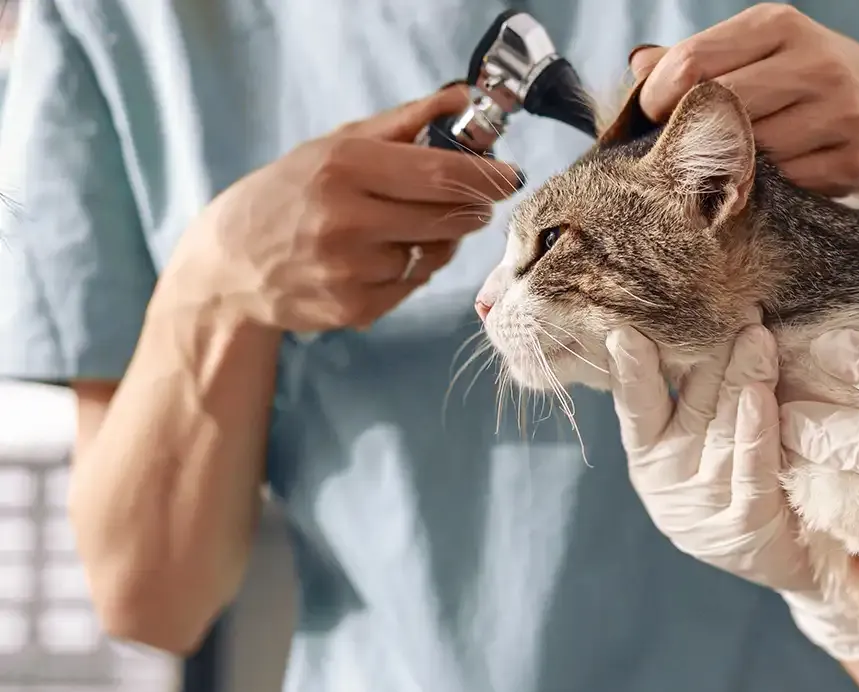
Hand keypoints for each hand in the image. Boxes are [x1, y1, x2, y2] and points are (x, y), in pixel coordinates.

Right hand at [171, 85, 524, 332]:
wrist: (230, 262)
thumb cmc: (292, 192)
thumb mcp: (336, 145)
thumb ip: (404, 122)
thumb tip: (462, 99)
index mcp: (343, 168)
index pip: (440, 174)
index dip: (485, 176)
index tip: (511, 175)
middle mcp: (346, 220)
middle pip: (448, 217)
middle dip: (471, 208)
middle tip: (474, 201)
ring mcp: (350, 270)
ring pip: (434, 254)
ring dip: (437, 240)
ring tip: (406, 227)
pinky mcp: (355, 308)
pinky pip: (414, 285)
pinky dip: (411, 270)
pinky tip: (381, 258)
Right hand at [606, 324, 858, 661]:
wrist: (779, 557)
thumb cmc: (737, 479)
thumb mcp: (702, 437)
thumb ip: (695, 389)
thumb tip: (702, 316)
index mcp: (651, 451)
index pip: (635, 405)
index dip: (630, 370)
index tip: (626, 328)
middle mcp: (672, 476)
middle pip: (690, 404)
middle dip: (707, 351)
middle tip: (724, 303)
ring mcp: (707, 502)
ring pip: (722, 430)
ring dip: (739, 377)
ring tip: (754, 334)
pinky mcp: (745, 523)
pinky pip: (751, 469)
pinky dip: (755, 431)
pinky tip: (759, 397)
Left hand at [628, 4, 858, 196]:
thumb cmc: (803, 77)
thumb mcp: (756, 50)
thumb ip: (697, 57)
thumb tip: (640, 66)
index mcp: (780, 25)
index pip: (695, 62)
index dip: (659, 96)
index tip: (653, 115)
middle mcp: (816, 63)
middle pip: (722, 108)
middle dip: (691, 133)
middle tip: (680, 149)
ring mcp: (841, 112)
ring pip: (754, 151)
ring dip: (731, 163)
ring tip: (725, 163)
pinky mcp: (854, 159)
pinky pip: (786, 183)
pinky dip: (768, 185)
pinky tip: (768, 177)